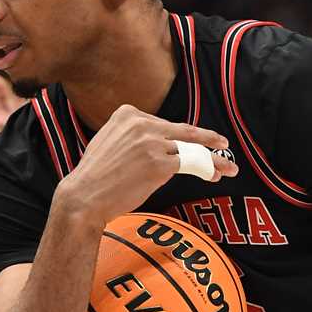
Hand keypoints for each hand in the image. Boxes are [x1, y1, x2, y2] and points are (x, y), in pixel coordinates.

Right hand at [59, 104, 238, 223]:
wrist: (84, 197)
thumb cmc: (96, 176)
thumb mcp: (110, 141)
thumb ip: (134, 135)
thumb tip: (160, 141)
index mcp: (128, 114)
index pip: (165, 124)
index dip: (185, 137)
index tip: (199, 142)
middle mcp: (141, 124)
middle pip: (184, 132)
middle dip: (208, 140)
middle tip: (224, 145)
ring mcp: (151, 143)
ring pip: (191, 149)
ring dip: (212, 160)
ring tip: (227, 167)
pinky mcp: (159, 163)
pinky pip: (191, 164)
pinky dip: (206, 170)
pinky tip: (214, 176)